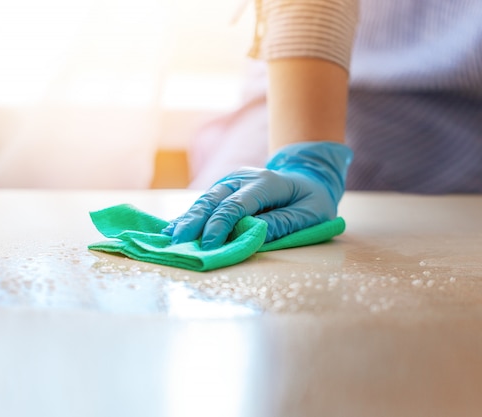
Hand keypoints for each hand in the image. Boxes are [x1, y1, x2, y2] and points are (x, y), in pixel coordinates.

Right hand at [162, 141, 352, 249]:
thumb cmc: (311, 200)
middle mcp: (243, 177)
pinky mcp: (225, 188)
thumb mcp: (309, 215)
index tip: (208, 246)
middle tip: (178, 242)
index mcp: (266, 182)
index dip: (220, 226)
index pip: (237, 205)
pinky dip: (190, 216)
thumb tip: (251, 235)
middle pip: (214, 199)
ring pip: (205, 199)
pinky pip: (205, 202)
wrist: (308, 176)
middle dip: (195, 222)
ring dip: (187, 219)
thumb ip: (280, 224)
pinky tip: (173, 228)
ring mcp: (231, 181)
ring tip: (170, 238)